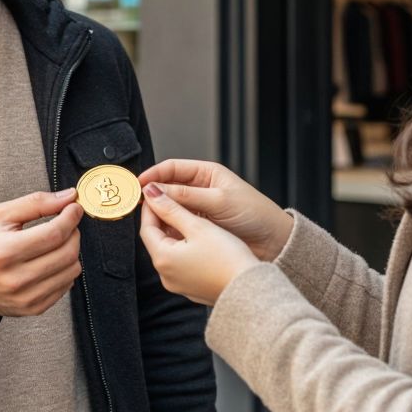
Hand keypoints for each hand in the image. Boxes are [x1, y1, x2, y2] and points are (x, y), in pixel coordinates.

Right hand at [0, 189, 83, 316]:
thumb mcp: (0, 215)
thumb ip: (36, 203)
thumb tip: (69, 197)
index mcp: (5, 251)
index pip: (54, 233)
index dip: (70, 217)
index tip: (74, 208)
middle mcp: (16, 279)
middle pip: (67, 253)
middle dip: (73, 232)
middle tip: (67, 223)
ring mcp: (26, 297)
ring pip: (71, 270)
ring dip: (72, 251)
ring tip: (58, 242)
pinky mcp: (33, 308)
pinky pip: (66, 286)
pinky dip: (65, 270)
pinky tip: (51, 261)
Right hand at [138, 159, 293, 261]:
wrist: (274, 242)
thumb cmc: (254, 214)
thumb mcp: (219, 201)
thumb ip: (186, 196)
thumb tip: (155, 190)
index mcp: (206, 173)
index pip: (172, 168)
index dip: (153, 175)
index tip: (138, 184)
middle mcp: (200, 189)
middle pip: (168, 188)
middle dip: (153, 195)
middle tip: (137, 204)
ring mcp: (198, 209)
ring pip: (171, 208)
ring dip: (159, 213)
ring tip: (148, 219)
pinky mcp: (199, 228)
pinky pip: (178, 225)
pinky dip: (168, 227)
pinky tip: (162, 232)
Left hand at [139, 183, 259, 305]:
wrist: (251, 289)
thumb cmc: (228, 258)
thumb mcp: (198, 226)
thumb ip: (172, 208)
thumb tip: (151, 193)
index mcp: (163, 259)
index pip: (146, 228)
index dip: (152, 207)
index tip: (159, 193)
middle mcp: (166, 276)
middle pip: (157, 240)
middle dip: (164, 220)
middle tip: (175, 201)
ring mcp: (179, 284)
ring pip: (170, 252)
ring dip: (176, 234)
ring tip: (190, 217)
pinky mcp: (192, 289)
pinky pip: (182, 264)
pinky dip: (186, 249)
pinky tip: (200, 239)